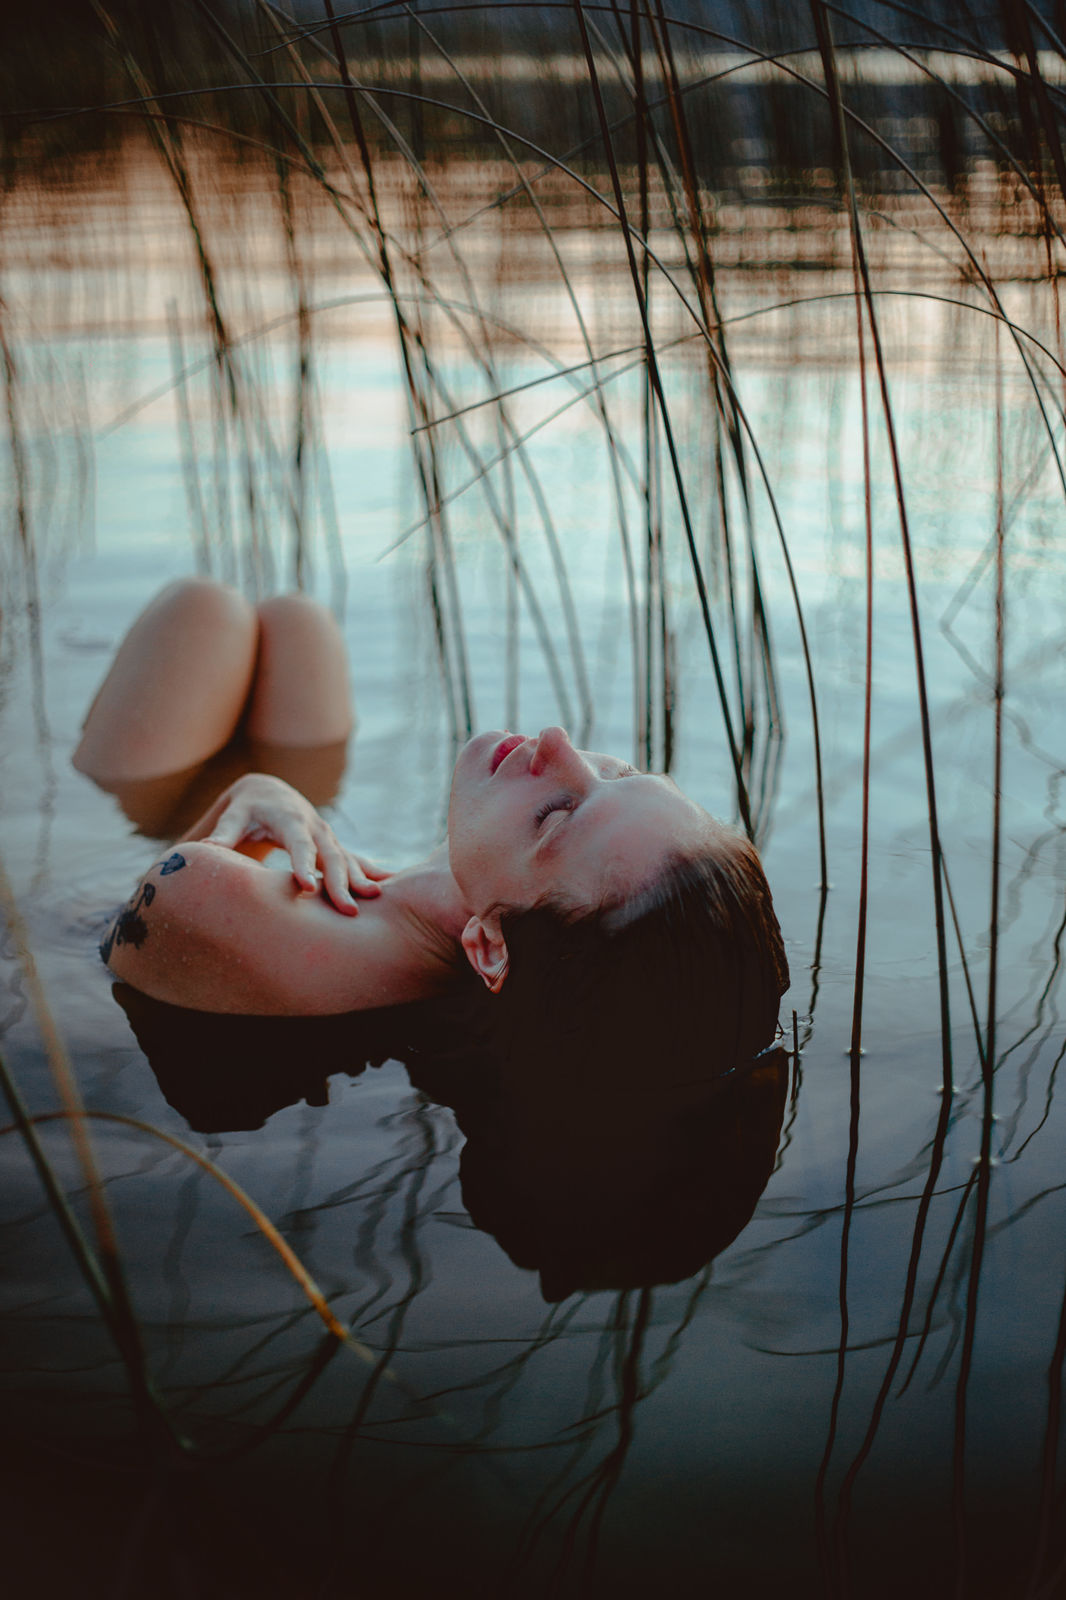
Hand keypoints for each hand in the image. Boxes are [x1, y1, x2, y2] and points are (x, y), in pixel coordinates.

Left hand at [201, 774, 390, 914]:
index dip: (303, 865)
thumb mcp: (235, 815)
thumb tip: (204, 850)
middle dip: (340, 882)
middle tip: (347, 910)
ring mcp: (327, 837)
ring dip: (360, 880)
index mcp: (290, 820)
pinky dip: (369, 873)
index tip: (306, 887)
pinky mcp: (332, 847)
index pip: (299, 844)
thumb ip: (223, 832)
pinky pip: (354, 861)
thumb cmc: (247, 809)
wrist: (270, 793)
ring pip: (347, 859)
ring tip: (374, 901)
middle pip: (331, 855)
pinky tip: (384, 889)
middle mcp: (315, 827)